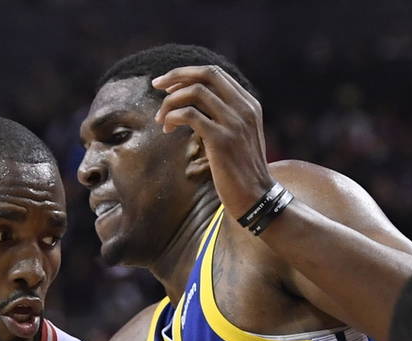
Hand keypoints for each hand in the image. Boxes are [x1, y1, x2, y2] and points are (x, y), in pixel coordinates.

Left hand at [151, 65, 273, 221]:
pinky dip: (173, 117)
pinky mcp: (221, 139)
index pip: (215, 74)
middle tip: (155, 86)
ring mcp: (234, 122)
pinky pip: (190, 115)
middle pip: (206, 74)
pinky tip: (168, 129)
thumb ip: (224, 118)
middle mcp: (244, 108)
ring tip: (161, 119)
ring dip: (171, 101)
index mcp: (248, 104)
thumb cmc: (241, 170)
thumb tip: (193, 108)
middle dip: (176, 76)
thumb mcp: (238, 136)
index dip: (187, 74)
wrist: (256, 196)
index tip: (168, 84)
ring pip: (195, 92)